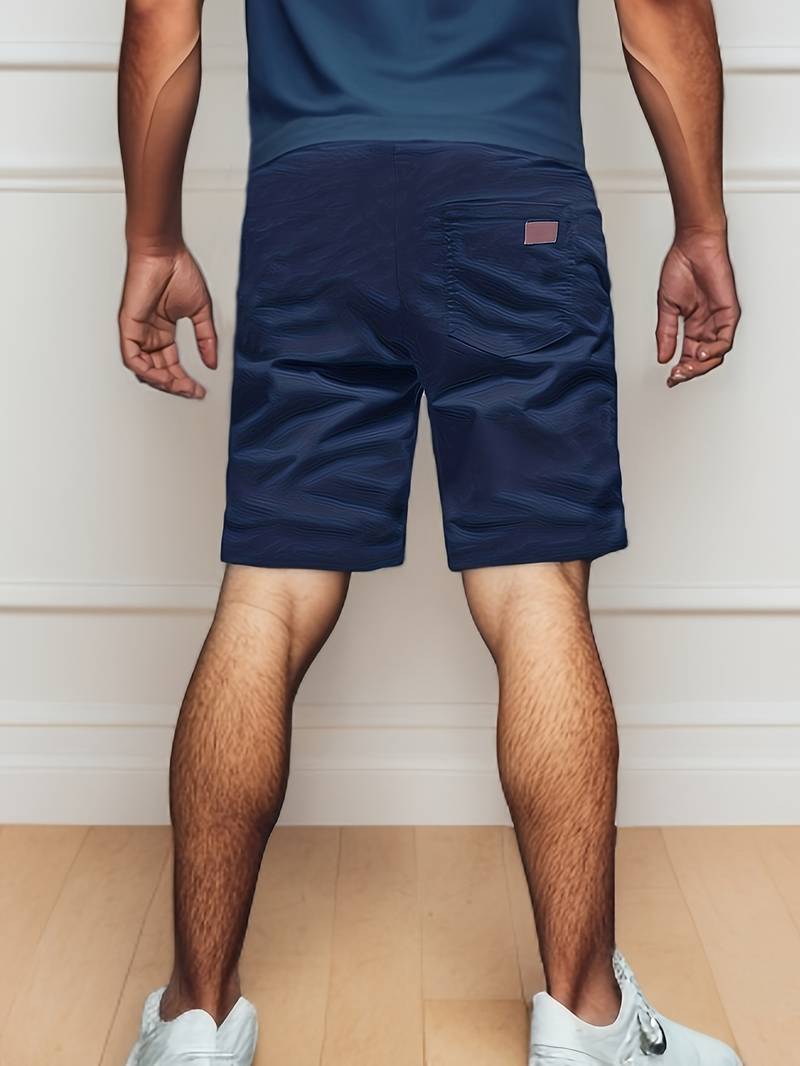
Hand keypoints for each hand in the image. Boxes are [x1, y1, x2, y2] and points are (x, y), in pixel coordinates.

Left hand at [118, 246, 217, 397]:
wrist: (164, 251)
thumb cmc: (177, 270)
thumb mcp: (200, 312)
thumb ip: (206, 339)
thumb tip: (212, 361)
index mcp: (163, 331)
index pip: (172, 364)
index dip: (185, 380)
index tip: (199, 389)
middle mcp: (149, 334)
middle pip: (159, 371)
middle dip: (176, 385)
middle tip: (192, 392)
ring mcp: (138, 332)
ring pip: (144, 369)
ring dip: (163, 382)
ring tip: (179, 387)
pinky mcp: (128, 326)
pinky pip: (133, 358)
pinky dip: (147, 371)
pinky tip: (163, 376)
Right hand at [656, 228, 740, 387]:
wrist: (693, 246)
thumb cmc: (681, 268)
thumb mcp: (666, 307)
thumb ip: (665, 333)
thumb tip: (662, 356)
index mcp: (692, 324)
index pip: (688, 355)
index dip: (680, 370)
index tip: (670, 378)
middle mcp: (707, 324)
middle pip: (702, 360)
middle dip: (689, 372)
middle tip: (677, 375)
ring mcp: (718, 320)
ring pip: (715, 354)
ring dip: (700, 365)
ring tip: (686, 367)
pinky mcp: (729, 312)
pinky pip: (725, 340)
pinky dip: (713, 350)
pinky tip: (700, 353)